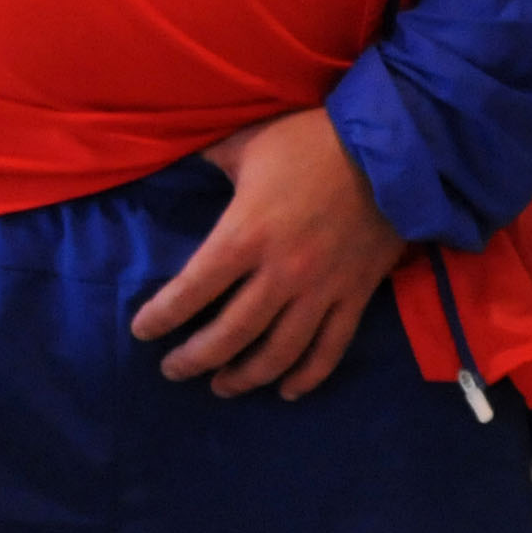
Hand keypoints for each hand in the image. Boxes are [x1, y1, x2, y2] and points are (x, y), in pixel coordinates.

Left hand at [129, 107, 406, 400]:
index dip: (164, 315)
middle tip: (173, 370)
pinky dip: (308, 376)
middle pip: (232, 332)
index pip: (194, 288)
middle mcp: (281, 273)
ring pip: (280, 351)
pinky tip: (288, 391)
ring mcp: (322, 290)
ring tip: (221, 386)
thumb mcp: (245, 142)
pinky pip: (330, 348)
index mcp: (245, 234)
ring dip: (247, 376)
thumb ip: (208, 157)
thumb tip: (175, 153)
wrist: (389, 151)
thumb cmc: (308, 141)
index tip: (141, 331)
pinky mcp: (356, 297)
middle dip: (197, 358)